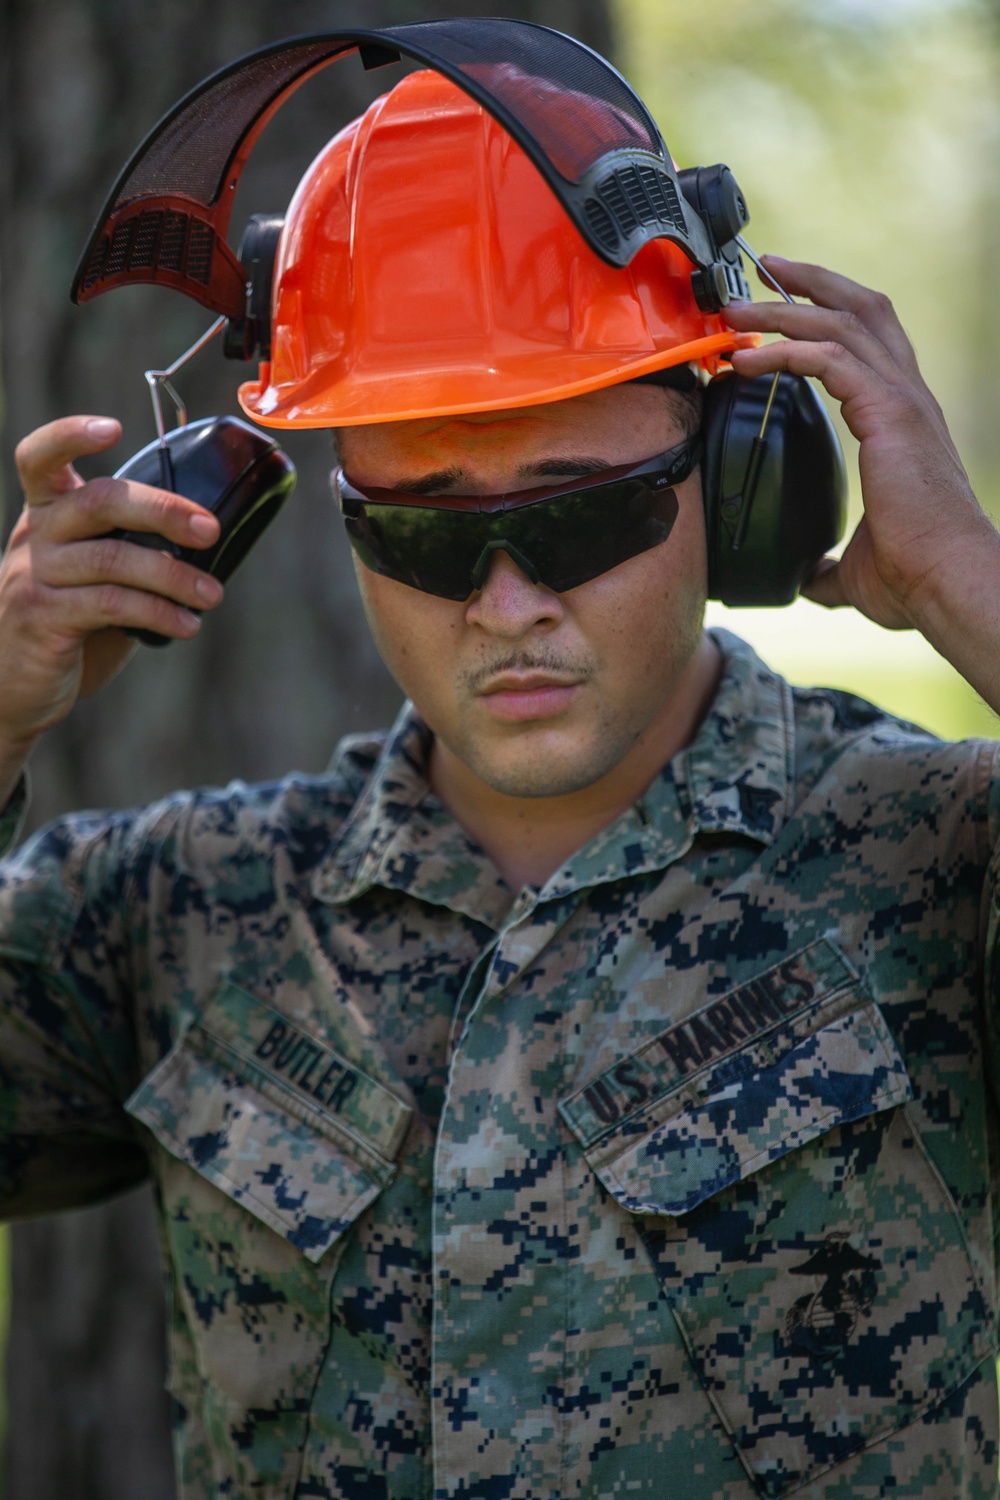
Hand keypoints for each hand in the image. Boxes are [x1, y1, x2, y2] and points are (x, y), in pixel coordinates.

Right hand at [0, 415, 222, 780]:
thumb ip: (128, 551)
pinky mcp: (42, 617)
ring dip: (174, 576)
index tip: (113, 427)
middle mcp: (35, 536)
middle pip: (98, 501)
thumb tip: (205, 540)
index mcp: (47, 514)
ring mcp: (34, 576)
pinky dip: (159, 613)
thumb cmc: (68, 626)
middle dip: (163, 509)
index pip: (39, 457)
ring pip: (113, 558)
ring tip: (212, 595)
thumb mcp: (93, 579)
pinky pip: (111, 604)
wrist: (14, 689)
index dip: (71, 434)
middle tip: (210, 531)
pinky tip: (186, 626)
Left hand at [723, 258, 999, 633]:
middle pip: (862, 307)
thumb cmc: (913, 577)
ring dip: (782, 308)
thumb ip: (826, 565)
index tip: (780, 299)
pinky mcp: (890, 413)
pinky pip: (830, 358)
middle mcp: (908, 396)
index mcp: (904, 418)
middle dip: (808, 281)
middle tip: (760, 268)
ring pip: (841, 321)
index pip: (871, 339)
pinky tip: (746, 362)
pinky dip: (784, 350)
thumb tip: (806, 578)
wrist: (946, 583)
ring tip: (734, 309)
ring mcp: (903, 400)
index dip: (827, 310)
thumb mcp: (854, 568)